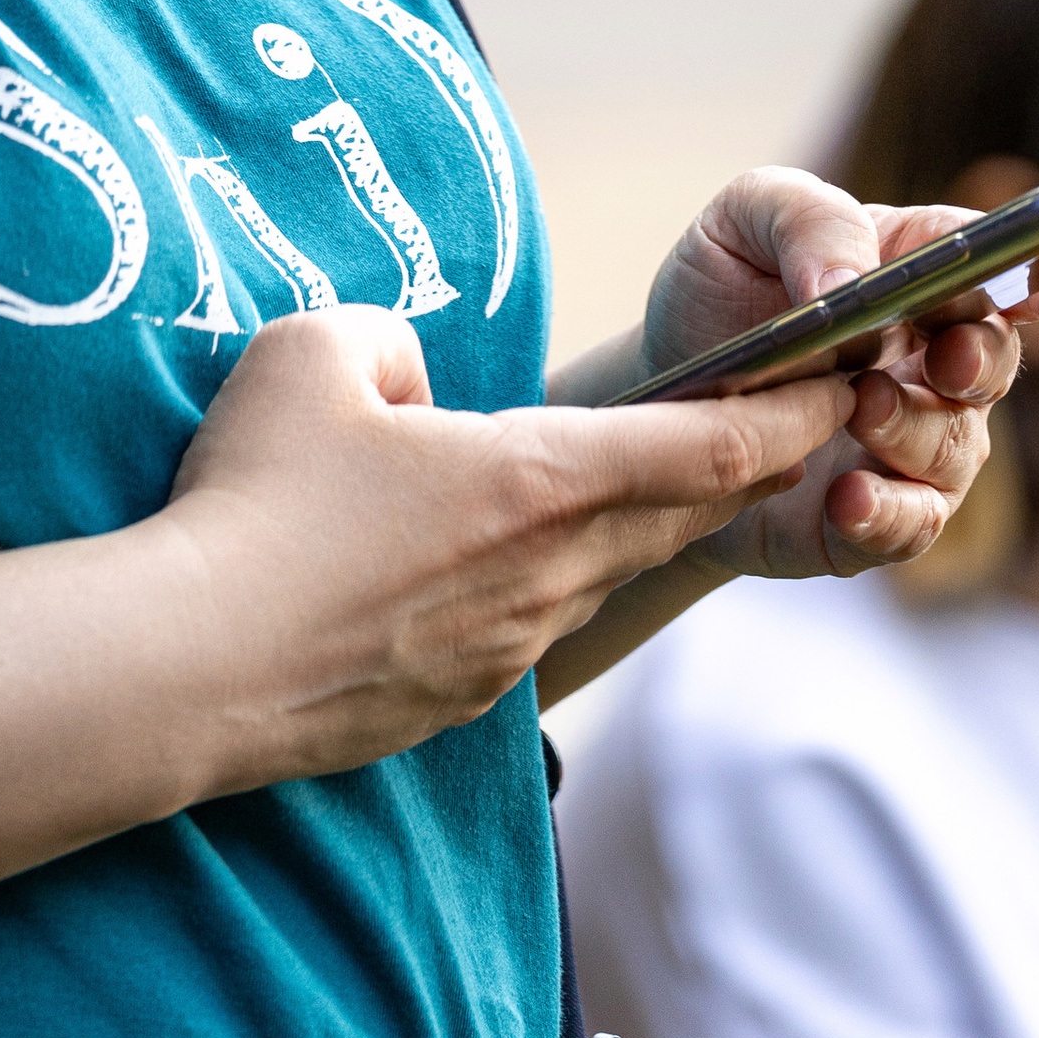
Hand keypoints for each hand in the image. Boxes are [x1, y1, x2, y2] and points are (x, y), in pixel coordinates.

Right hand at [158, 302, 855, 789]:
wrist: (195, 662)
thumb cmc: (261, 496)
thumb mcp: (318, 350)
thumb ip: (393, 340)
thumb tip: (420, 389)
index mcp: (540, 478)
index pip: (709, 444)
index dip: (787, 412)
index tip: (843, 385)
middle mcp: (550, 571)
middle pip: (681, 516)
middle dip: (742, 464)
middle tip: (785, 424)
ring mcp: (508, 645)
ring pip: (606, 571)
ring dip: (642, 524)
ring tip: (651, 479)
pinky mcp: (459, 697)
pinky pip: (532, 619)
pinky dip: (549, 577)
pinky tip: (496, 557)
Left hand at [641, 169, 1038, 578]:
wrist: (658, 402)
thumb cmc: (718, 295)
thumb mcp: (743, 221)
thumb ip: (808, 220)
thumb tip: (851, 284)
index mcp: (919, 272)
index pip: (1011, 267)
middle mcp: (933, 359)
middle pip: (997, 359)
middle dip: (981, 357)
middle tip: (939, 357)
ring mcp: (911, 443)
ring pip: (956, 447)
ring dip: (914, 430)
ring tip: (855, 408)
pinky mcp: (873, 516)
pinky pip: (909, 526)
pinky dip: (884, 514)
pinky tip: (844, 496)